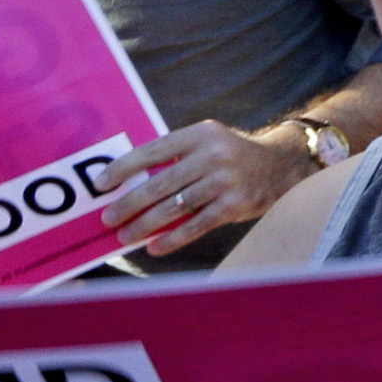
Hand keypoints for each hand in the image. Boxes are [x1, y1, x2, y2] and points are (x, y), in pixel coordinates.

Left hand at [101, 117, 309, 256]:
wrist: (280, 164)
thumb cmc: (230, 156)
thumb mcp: (206, 142)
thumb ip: (176, 155)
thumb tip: (129, 183)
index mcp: (199, 134)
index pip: (152, 151)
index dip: (123, 168)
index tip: (101, 185)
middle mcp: (213, 156)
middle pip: (161, 183)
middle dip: (129, 203)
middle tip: (108, 217)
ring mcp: (225, 181)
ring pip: (175, 207)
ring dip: (145, 224)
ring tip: (124, 235)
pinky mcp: (235, 205)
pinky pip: (196, 225)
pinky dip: (173, 238)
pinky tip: (154, 247)